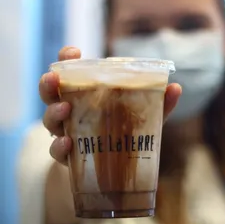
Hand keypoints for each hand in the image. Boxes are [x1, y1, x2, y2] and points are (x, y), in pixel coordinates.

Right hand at [40, 46, 181, 165]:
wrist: (112, 171)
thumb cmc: (124, 136)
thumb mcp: (141, 119)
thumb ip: (156, 104)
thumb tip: (175, 88)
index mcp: (85, 97)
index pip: (70, 74)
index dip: (66, 60)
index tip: (72, 52)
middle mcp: (71, 113)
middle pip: (50, 94)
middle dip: (49, 84)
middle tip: (55, 80)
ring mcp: (66, 134)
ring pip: (49, 121)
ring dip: (53, 113)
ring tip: (65, 110)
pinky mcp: (67, 157)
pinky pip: (56, 151)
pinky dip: (59, 147)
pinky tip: (68, 143)